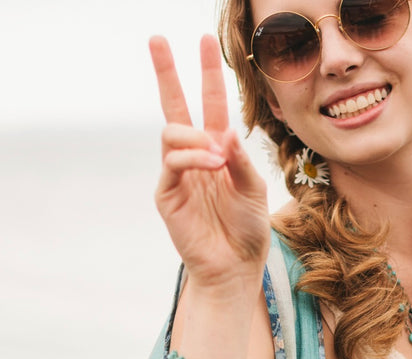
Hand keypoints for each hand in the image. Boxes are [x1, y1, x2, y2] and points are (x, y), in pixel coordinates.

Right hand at [149, 35, 269, 285]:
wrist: (234, 267)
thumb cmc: (247, 231)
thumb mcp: (253, 189)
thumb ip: (241, 159)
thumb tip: (226, 131)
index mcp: (218, 150)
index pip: (210, 103)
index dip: (208, 73)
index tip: (204, 40)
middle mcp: (195, 156)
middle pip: (174, 104)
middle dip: (166, 72)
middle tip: (157, 38)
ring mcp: (177, 173)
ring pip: (172, 131)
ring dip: (196, 137)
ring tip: (218, 158)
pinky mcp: (167, 193)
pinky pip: (172, 161)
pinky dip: (193, 157)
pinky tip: (213, 165)